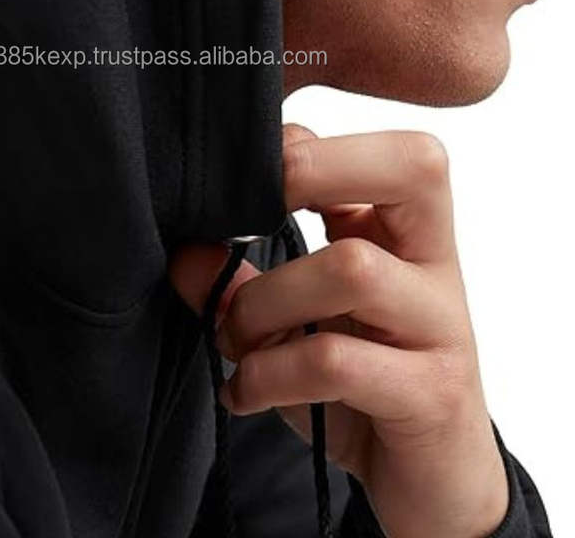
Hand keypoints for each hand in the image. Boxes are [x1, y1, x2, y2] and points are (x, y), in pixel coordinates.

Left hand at [168, 124, 509, 537]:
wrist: (430, 476)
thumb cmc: (359, 379)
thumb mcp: (291, 320)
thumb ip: (238, 282)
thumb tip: (182, 252)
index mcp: (406, 229)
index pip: (380, 146)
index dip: (301, 148)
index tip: (238, 190)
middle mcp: (435, 263)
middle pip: (412, 166)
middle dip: (311, 172)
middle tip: (247, 221)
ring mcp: (441, 325)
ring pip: (352, 268)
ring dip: (263, 303)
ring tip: (233, 336)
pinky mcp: (431, 393)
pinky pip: (335, 361)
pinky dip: (269, 373)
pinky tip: (243, 392)